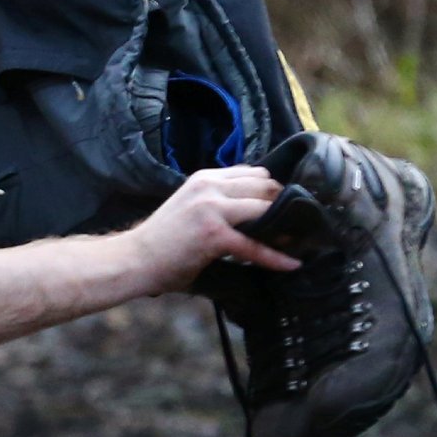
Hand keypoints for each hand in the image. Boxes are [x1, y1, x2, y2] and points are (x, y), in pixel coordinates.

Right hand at [128, 166, 296, 292]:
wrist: (135, 259)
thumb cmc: (162, 241)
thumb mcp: (191, 207)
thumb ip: (219, 202)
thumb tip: (254, 211)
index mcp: (205, 177)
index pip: (254, 173)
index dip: (274, 190)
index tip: (288, 206)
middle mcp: (209, 186)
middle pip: (265, 187)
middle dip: (285, 204)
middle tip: (301, 223)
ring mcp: (211, 208)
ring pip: (264, 208)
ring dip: (285, 224)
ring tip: (299, 239)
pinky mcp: (213, 234)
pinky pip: (254, 246)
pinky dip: (276, 257)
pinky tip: (291, 264)